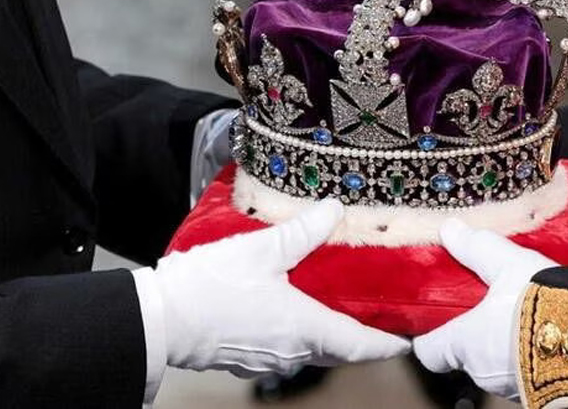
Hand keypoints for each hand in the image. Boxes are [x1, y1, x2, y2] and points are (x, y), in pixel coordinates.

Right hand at [153, 200, 409, 376]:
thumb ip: (303, 231)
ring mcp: (268, 358)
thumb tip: (334, 209)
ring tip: (340, 305)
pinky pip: (287, 348)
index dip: (388, 343)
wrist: (159, 319)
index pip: (361, 345)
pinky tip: (296, 308)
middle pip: (340, 350)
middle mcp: (292, 351)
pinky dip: (302, 333)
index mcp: (305, 328)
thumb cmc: (210, 287)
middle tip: (379, 316)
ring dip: (331, 334)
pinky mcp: (247, 355)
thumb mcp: (262, 249)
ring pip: (313, 350)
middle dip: (362, 337)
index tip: (408, 339)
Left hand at [413, 220, 556, 398]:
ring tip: (518, 314)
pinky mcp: (541, 390)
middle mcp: (483, 372)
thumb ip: (476, 248)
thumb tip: (450, 230)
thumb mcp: (507, 264)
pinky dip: (527, 355)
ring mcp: (512, 386)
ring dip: (502, 345)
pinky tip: (543, 330)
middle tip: (483, 307)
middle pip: (462, 357)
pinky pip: (525, 371)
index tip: (431, 322)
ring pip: (495, 365)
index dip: (427, 337)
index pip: (428, 352)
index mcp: (464, 342)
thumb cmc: (542, 303)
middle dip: (471, 335)